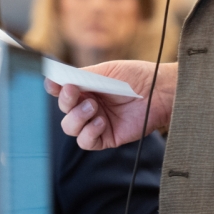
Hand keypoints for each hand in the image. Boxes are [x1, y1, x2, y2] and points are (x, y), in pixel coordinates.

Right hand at [44, 61, 176, 150]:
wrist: (159, 92)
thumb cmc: (136, 77)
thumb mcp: (106, 71)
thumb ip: (82, 76)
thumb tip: (59, 77)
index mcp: (87, 86)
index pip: (62, 89)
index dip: (54, 87)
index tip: (53, 83)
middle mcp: (89, 104)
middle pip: (63, 109)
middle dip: (66, 100)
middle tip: (75, 91)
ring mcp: (96, 122)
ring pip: (70, 127)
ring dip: (77, 117)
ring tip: (94, 107)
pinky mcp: (106, 137)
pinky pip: (86, 141)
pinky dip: (89, 132)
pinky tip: (101, 121)